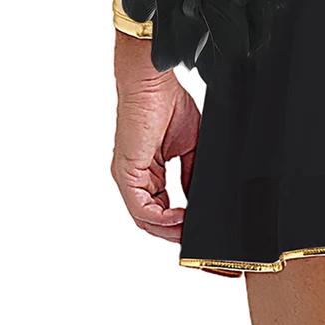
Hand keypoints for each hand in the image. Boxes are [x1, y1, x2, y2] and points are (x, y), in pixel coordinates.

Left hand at [112, 32, 200, 242]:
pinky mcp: (126, 174)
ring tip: (191, 234)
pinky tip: (181, 219)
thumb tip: (196, 199)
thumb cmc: (168, 103)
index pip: (161, 208)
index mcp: (148, 173)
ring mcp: (128, 179)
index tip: (199, 231)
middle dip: (175, 235)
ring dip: (169, 231)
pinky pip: (141, 208)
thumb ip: (191, 173)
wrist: (153, 82)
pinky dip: (161, 218)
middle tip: (198, 242)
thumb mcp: (190, 145)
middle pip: (152, 220)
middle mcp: (135, 179)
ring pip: (145, 219)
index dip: (179, 224)